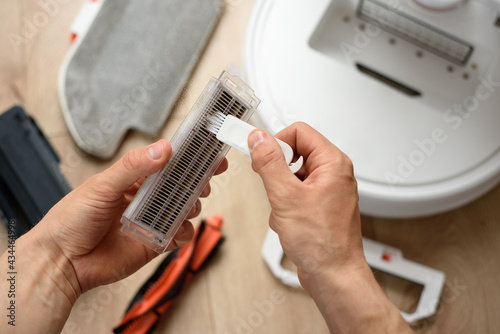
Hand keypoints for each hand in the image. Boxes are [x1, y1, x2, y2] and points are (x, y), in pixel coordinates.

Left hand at [0, 139, 225, 332]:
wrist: (61, 262)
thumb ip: (132, 167)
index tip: (207, 152)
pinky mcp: (155, 243)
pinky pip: (179, 236)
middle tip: (204, 182)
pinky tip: (178, 229)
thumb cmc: (72, 220)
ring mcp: (151, 221)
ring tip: (189, 206)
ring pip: (184, 209)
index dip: (187, 157)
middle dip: (196, 182)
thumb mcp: (102, 186)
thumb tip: (163, 149)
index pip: (165, 163)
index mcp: (132, 179)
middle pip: (180, 186)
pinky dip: (185, 232)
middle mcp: (144, 198)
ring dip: (192, 206)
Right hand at [248, 123, 411, 333]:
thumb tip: (259, 139)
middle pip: (294, 155)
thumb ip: (270, 163)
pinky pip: (294, 196)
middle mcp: (333, 174)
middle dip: (278, 176)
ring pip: (291, 178)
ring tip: (287, 214)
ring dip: (280, 196)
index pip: (299, 131)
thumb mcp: (286, 196)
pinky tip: (290, 224)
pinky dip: (285, 209)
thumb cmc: (322, 242)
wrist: (333, 276)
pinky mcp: (320, 207)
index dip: (277, 141)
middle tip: (275, 191)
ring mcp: (327, 191)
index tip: (260, 155)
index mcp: (332, 163)